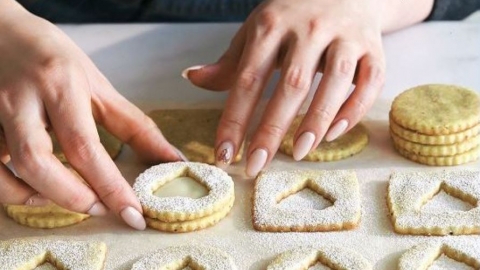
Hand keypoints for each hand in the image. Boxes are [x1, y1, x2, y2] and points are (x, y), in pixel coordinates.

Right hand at [0, 0, 180, 228]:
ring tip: (74, 200)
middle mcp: (20, 99)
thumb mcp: (98, 85)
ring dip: (41, 196)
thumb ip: (134, 125)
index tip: (133, 215)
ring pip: (5, 169)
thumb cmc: (54, 59)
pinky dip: (11, 190)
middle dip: (74, 197)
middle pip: (38, 162)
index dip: (110, 186)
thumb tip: (171, 157)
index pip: (85, 146)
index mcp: (60, 86)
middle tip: (102, 209)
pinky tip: (35, 191)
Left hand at [185, 0, 389, 176]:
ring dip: (317, 120)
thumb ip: (230, 60)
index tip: (223, 154)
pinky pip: (370, 80)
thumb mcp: (257, 30)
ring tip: (299, 153)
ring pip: (335, 80)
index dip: (234, 119)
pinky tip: (335, 134)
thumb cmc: (293, 15)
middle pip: (291, 84)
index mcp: (272, 26)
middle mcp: (309, 29)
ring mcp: (345, 37)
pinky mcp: (373, 47)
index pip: (248, 78)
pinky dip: (355, 109)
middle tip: (257, 166)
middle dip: (272, 129)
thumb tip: (192, 77)